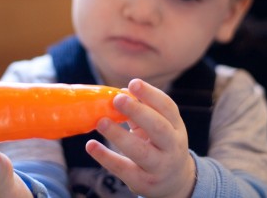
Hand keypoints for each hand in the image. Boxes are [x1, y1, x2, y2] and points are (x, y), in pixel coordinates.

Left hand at [86, 79, 195, 197]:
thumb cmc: (160, 145)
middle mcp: (172, 146)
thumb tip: (120, 92)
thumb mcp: (159, 127)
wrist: (175, 182)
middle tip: (118, 99)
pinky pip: (124, 169)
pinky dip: (106, 157)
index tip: (133, 83)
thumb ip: (142, 110)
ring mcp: (159, 166)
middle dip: (138, 112)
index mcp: (176, 127)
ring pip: (141, 151)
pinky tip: (91, 146)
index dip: (151, 94)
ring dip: (119, 135)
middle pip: (159, 128)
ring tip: (100, 122)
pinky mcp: (144, 182)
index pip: (168, 107)